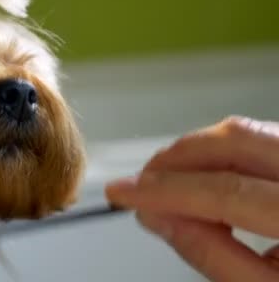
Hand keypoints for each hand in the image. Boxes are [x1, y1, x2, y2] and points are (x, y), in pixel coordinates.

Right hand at [106, 116, 278, 281]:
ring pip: (247, 132)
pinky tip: (202, 175)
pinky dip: (221, 153)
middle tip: (141, 180)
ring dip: (195, 152)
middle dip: (176, 157)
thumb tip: (157, 216)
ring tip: (165, 179)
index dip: (165, 190)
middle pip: (236, 141)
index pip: (226, 191)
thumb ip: (209, 253)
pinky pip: (260, 137)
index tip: (125, 192)